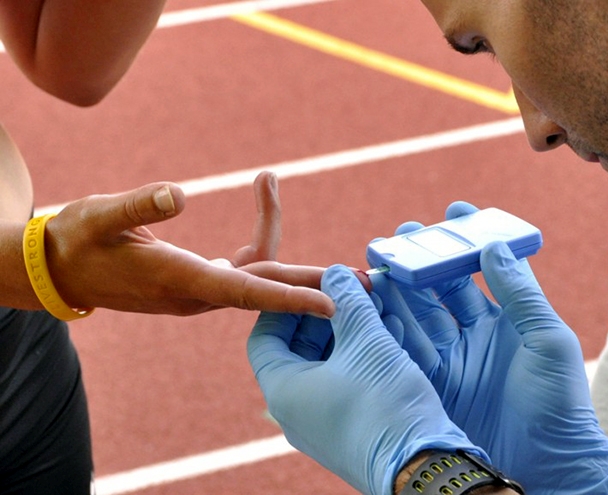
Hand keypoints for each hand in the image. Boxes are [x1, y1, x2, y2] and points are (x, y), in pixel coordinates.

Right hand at [44, 172, 335, 315]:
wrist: (61, 270)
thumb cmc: (77, 240)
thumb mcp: (100, 215)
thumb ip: (138, 205)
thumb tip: (181, 194)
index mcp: (177, 279)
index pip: (244, 290)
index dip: (289, 296)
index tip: (333, 303)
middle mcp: (196, 291)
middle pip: (267, 285)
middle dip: (317, 284)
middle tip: (368, 284)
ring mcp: (200, 288)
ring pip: (258, 272)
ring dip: (298, 262)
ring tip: (328, 242)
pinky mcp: (199, 279)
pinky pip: (243, 264)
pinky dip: (261, 237)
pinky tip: (267, 198)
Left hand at [247, 265, 483, 494]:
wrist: (421, 468)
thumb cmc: (385, 406)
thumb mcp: (366, 342)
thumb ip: (348, 302)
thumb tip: (335, 274)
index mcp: (283, 390)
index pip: (264, 336)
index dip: (285, 303)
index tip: (314, 282)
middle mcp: (295, 410)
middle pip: (296, 348)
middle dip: (324, 313)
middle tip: (351, 289)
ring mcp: (321, 422)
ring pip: (324, 364)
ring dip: (346, 332)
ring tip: (375, 307)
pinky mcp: (347, 429)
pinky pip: (343, 382)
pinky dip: (359, 355)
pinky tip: (388, 335)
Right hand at [371, 202, 607, 492]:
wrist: (550, 466)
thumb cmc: (560, 403)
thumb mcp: (548, 340)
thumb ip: (520, 294)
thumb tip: (495, 245)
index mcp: (502, 320)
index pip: (477, 270)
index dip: (464, 240)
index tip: (453, 210)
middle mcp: (470, 335)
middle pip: (436, 289)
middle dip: (418, 260)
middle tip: (398, 236)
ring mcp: (448, 359)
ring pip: (415, 314)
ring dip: (397, 288)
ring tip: (379, 261)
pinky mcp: (430, 385)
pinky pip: (404, 350)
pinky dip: (389, 327)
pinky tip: (375, 305)